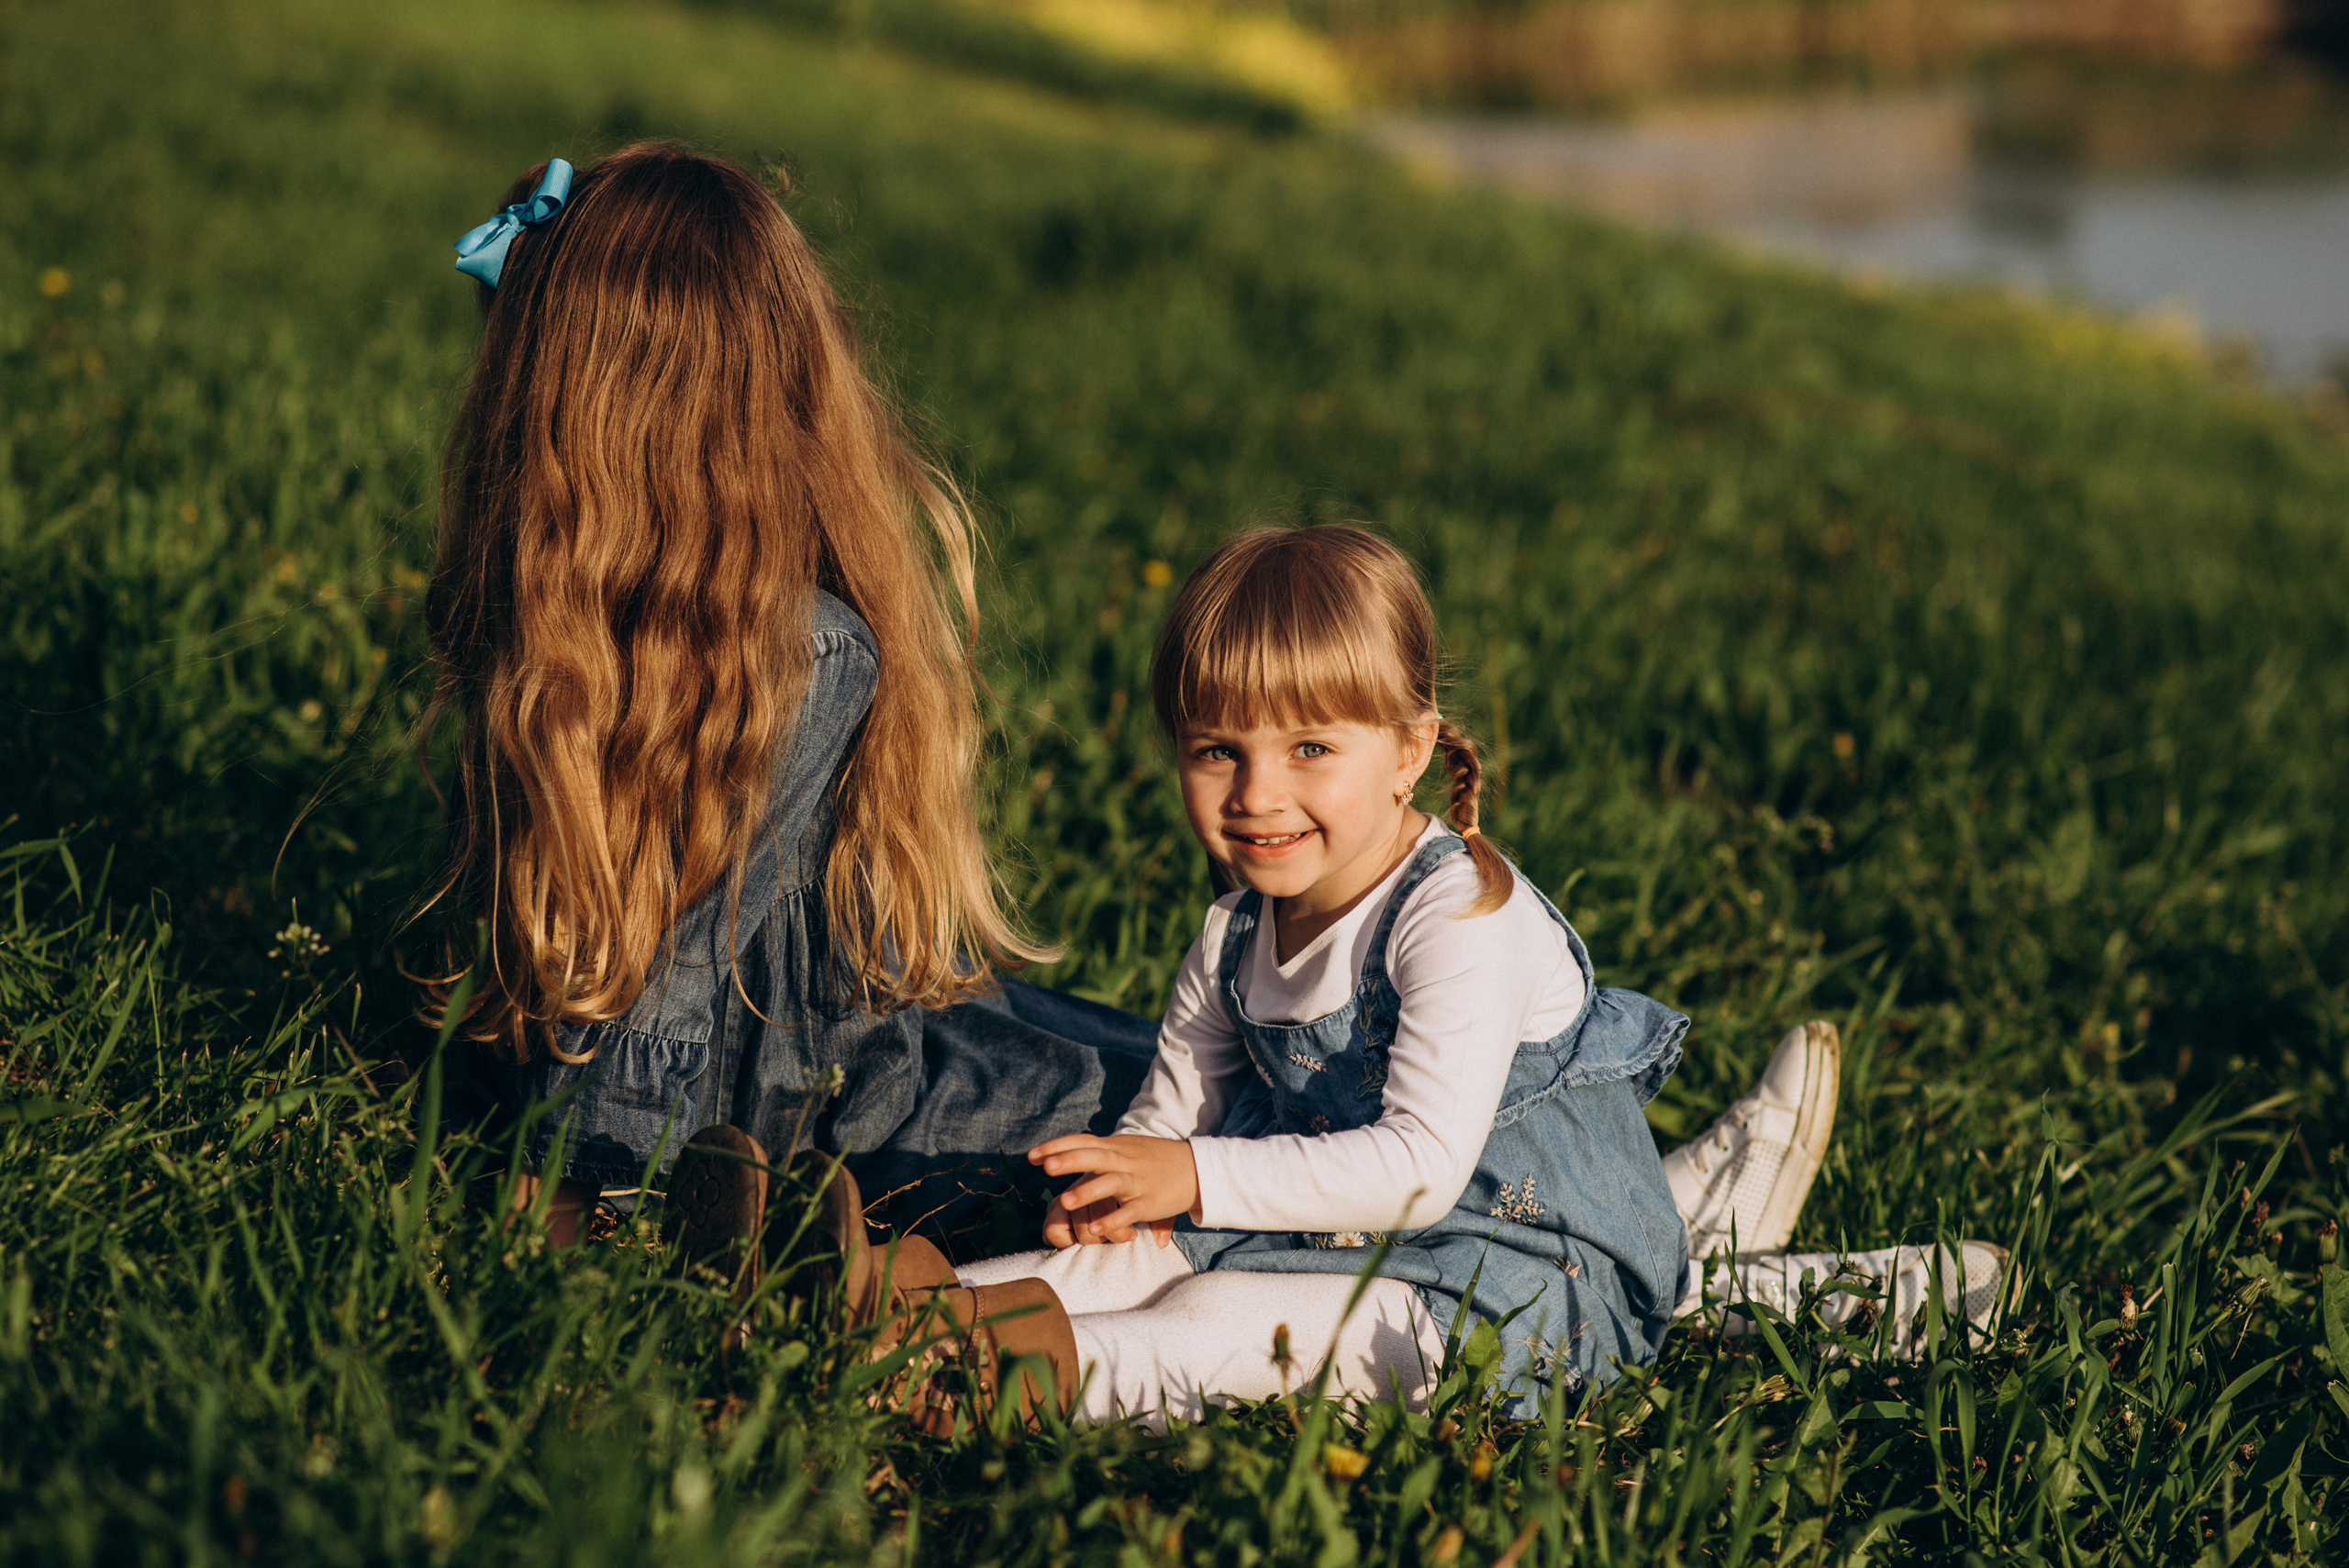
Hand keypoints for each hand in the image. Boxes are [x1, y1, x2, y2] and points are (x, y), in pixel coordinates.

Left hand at [1030, 1134, 1198, 1248]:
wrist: (1197, 1167)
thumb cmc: (1157, 1159)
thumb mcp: (1128, 1149)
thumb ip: (1097, 1153)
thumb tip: (1059, 1157)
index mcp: (1117, 1147)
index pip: (1083, 1141)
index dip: (1057, 1147)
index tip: (1032, 1156)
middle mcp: (1125, 1161)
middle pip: (1094, 1157)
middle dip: (1069, 1160)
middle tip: (1045, 1167)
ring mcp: (1137, 1182)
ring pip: (1110, 1183)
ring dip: (1088, 1192)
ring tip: (1066, 1201)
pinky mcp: (1150, 1202)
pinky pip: (1130, 1212)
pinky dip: (1114, 1220)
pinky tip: (1097, 1230)